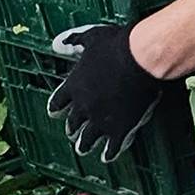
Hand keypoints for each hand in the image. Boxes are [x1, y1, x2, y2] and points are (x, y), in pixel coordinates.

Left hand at [47, 24, 169, 161]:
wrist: (140, 59)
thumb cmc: (116, 45)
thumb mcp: (91, 37)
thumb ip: (72, 42)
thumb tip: (56, 43)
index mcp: (73, 86)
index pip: (57, 103)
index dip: (56, 108)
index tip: (55, 113)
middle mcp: (83, 107)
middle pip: (71, 124)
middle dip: (72, 128)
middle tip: (72, 132)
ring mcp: (100, 121)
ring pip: (87, 140)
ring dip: (84, 145)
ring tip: (83, 148)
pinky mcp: (119, 130)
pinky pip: (111, 148)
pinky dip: (109, 153)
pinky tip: (107, 156)